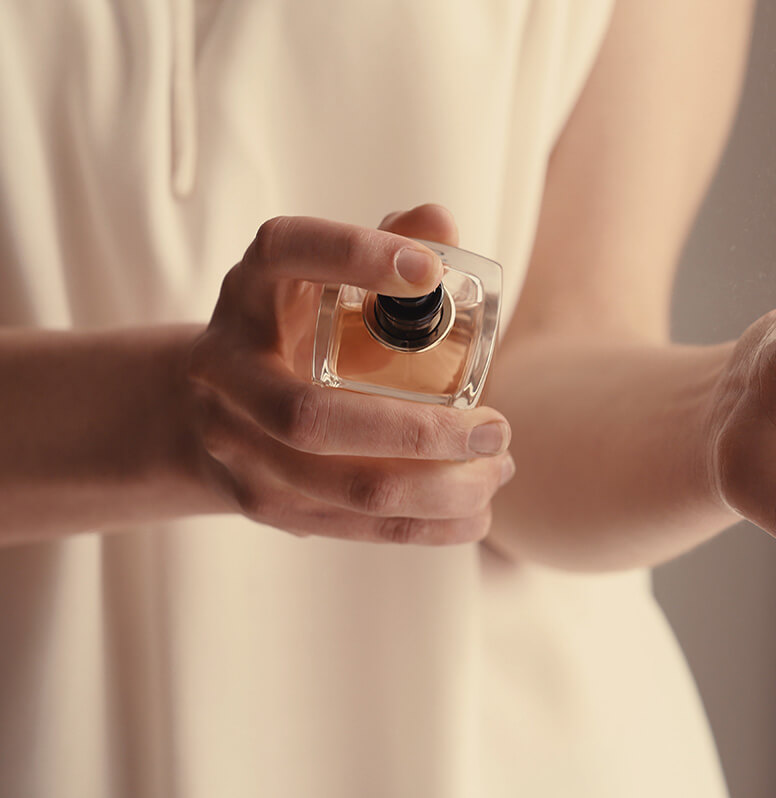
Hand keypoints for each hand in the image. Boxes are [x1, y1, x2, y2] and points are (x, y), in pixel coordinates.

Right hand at [186, 204, 514, 543]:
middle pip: (310, 417)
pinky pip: (351, 528)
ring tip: (499, 468)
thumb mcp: (324, 277)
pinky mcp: (264, 504)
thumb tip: (438, 222)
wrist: (208, 409)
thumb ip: (386, 242)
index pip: (289, 253)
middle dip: (418, 431)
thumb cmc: (296, 326)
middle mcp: (226, 368)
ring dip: (436, 487)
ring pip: (339, 486)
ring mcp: (236, 445)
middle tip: (497, 426)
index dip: (355, 255)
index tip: (430, 271)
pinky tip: (476, 514)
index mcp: (249, 290)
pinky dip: (424, 526)